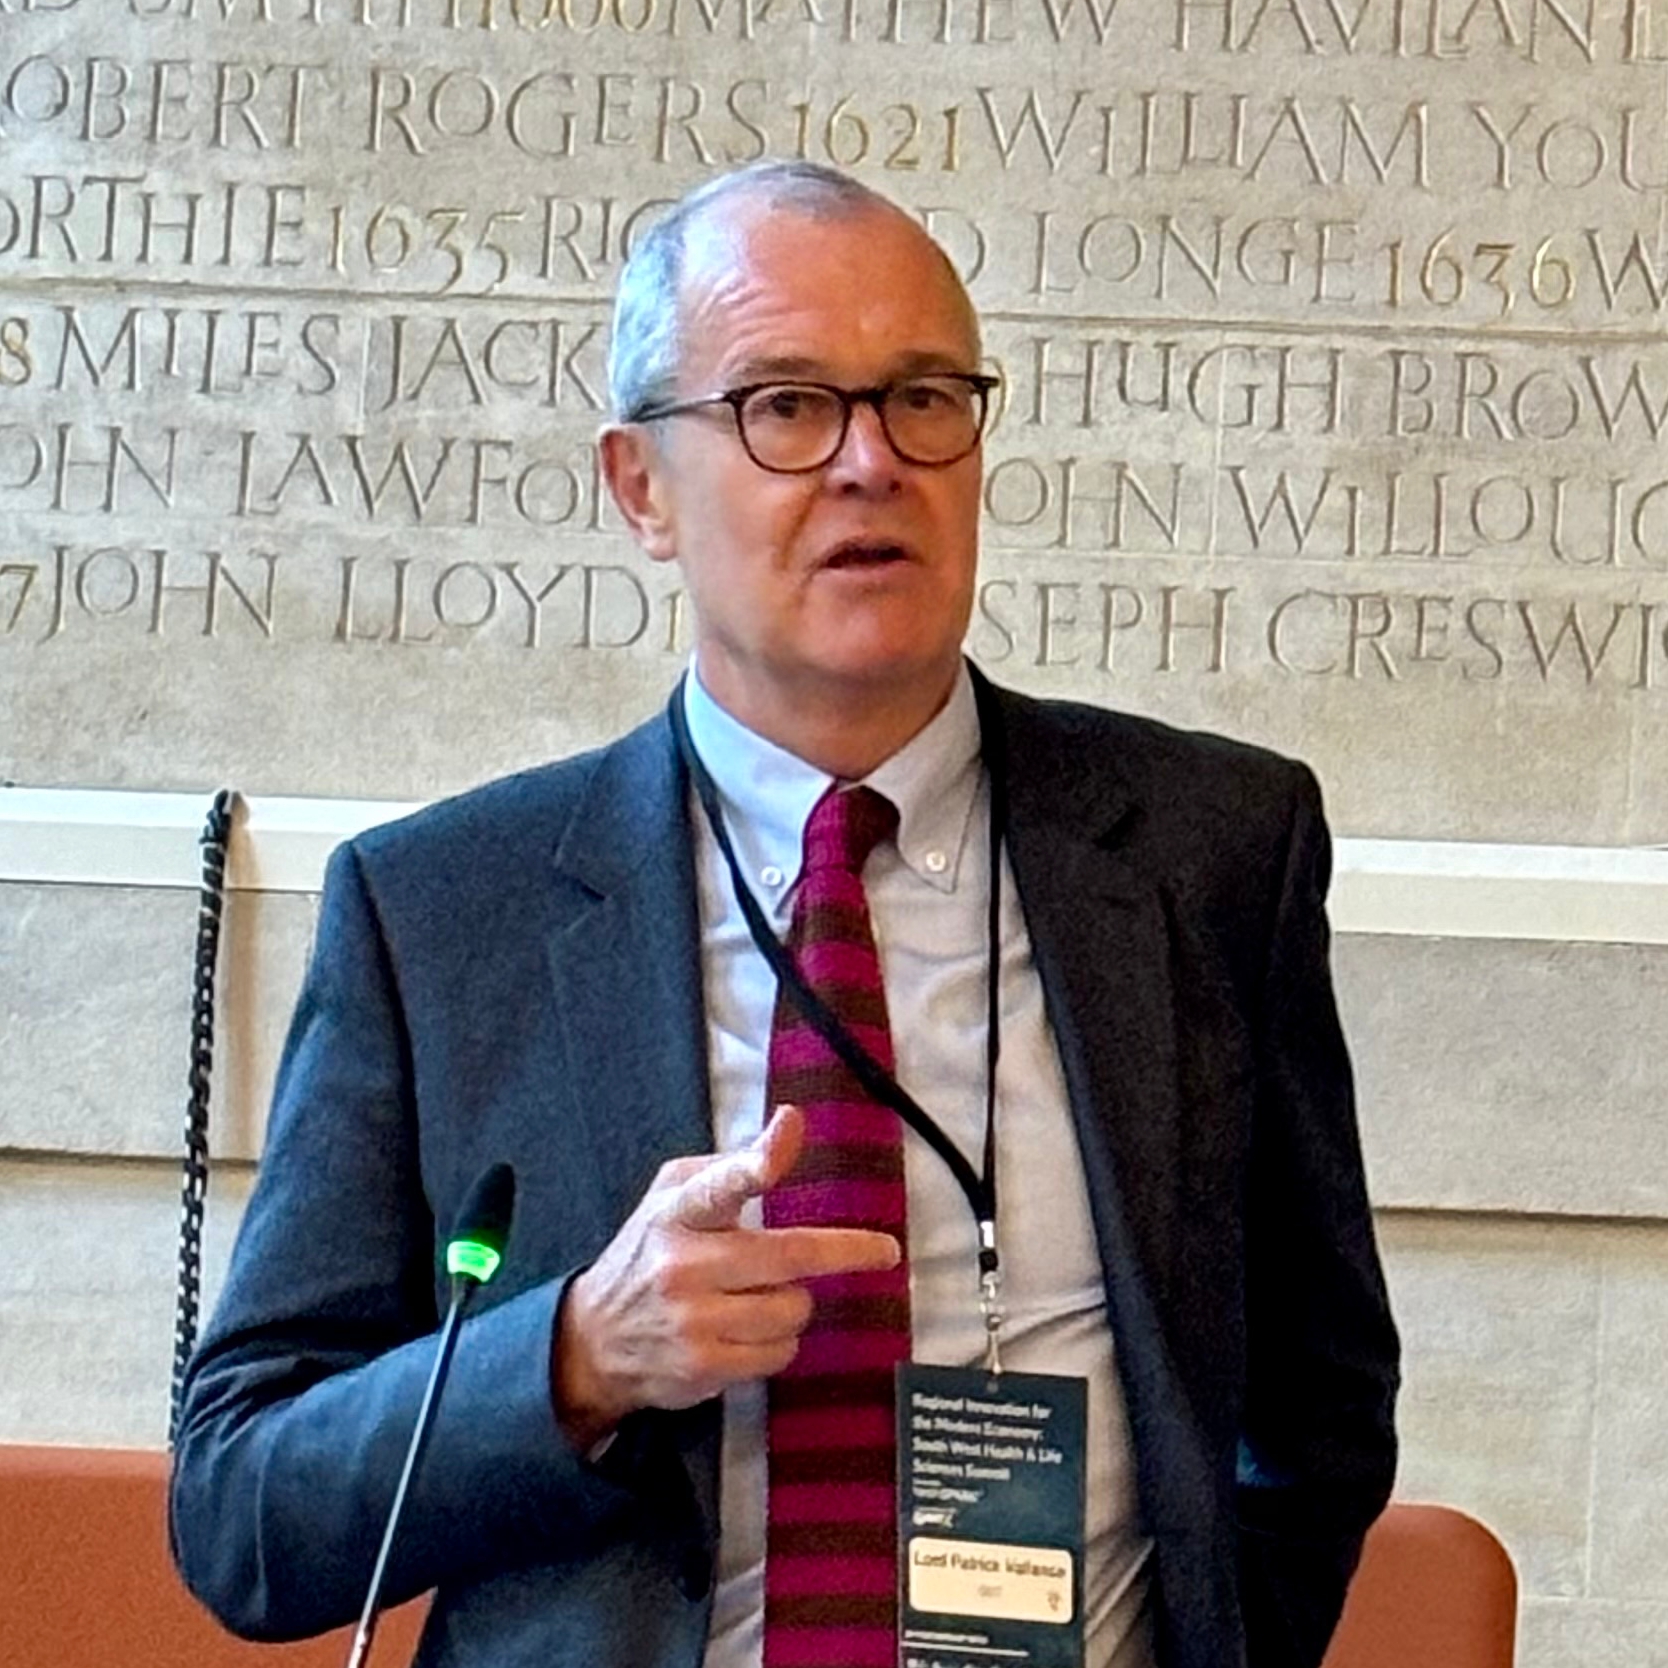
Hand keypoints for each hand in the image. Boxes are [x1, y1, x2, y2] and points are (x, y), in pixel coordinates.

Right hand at [552, 1105, 900, 1449]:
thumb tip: (788, 1127)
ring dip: (795, 1301)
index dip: (759, 1159)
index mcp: (677, 1211)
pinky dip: (780, 1340)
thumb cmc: (648, 1252)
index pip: (719, 1182)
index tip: (789, 1127)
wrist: (592, 1340)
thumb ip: (728, 1168)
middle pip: (787, 1255)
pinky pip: (780, 1352)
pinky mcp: (703, 1368)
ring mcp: (692, 1321)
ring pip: (792, 1308)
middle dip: (847, 1252)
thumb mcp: (672, 1195)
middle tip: (883, 1251)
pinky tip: (751, 1330)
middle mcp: (683, 1264)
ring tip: (764, 1295)